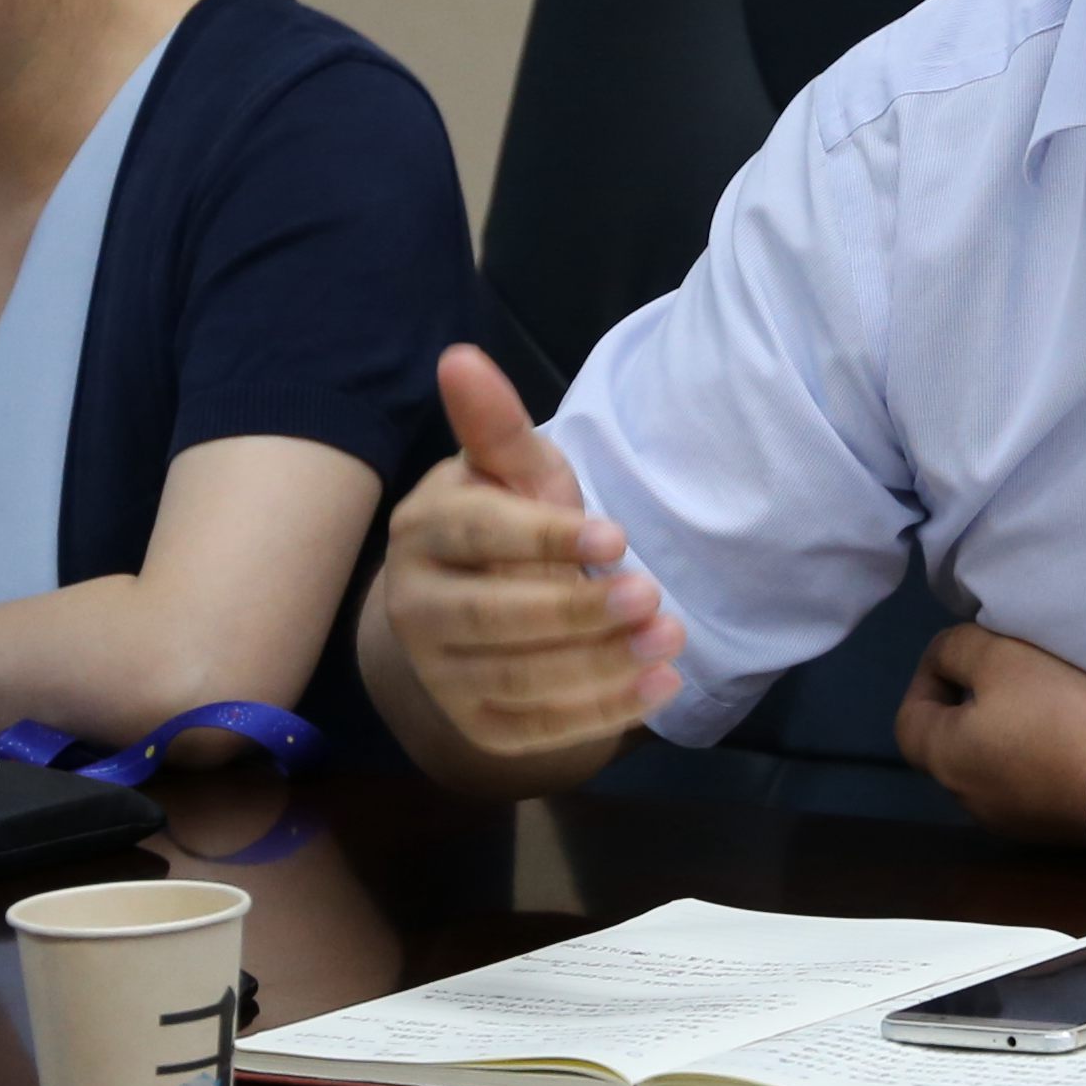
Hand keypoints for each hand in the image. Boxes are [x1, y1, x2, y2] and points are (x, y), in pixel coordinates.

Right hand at [380, 349, 682, 758]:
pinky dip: (601, 713)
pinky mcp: (475, 724)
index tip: (617, 535)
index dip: (546, 538)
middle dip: (579, 611)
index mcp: (422, 533)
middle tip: (653, 595)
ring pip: (520, 679)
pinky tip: (660, 687)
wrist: (483, 605)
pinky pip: (536, 729)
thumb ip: (497, 425)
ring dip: (602, 664)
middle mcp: (414, 608)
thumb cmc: (510, 523)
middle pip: (496, 617)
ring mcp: (440, 674)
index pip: (479, 535)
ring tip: (671, 638)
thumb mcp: (512, 472)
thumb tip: (461, 357)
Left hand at [893, 626, 1085, 850]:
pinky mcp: (1048, 832)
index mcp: (943, 758)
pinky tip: (1069, 741)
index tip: (965, 653)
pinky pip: (1026, 787)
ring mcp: (1008, 822)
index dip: (927, 677)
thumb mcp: (1002, 656)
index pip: (908, 718)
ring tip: (1042, 706)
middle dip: (968, 706)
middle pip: (949, 745)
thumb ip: (957, 649)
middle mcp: (965, 799)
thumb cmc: (1060, 711)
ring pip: (988, 768)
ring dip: (1003, 736)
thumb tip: (945, 660)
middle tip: (1007, 674)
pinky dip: (1035, 761)